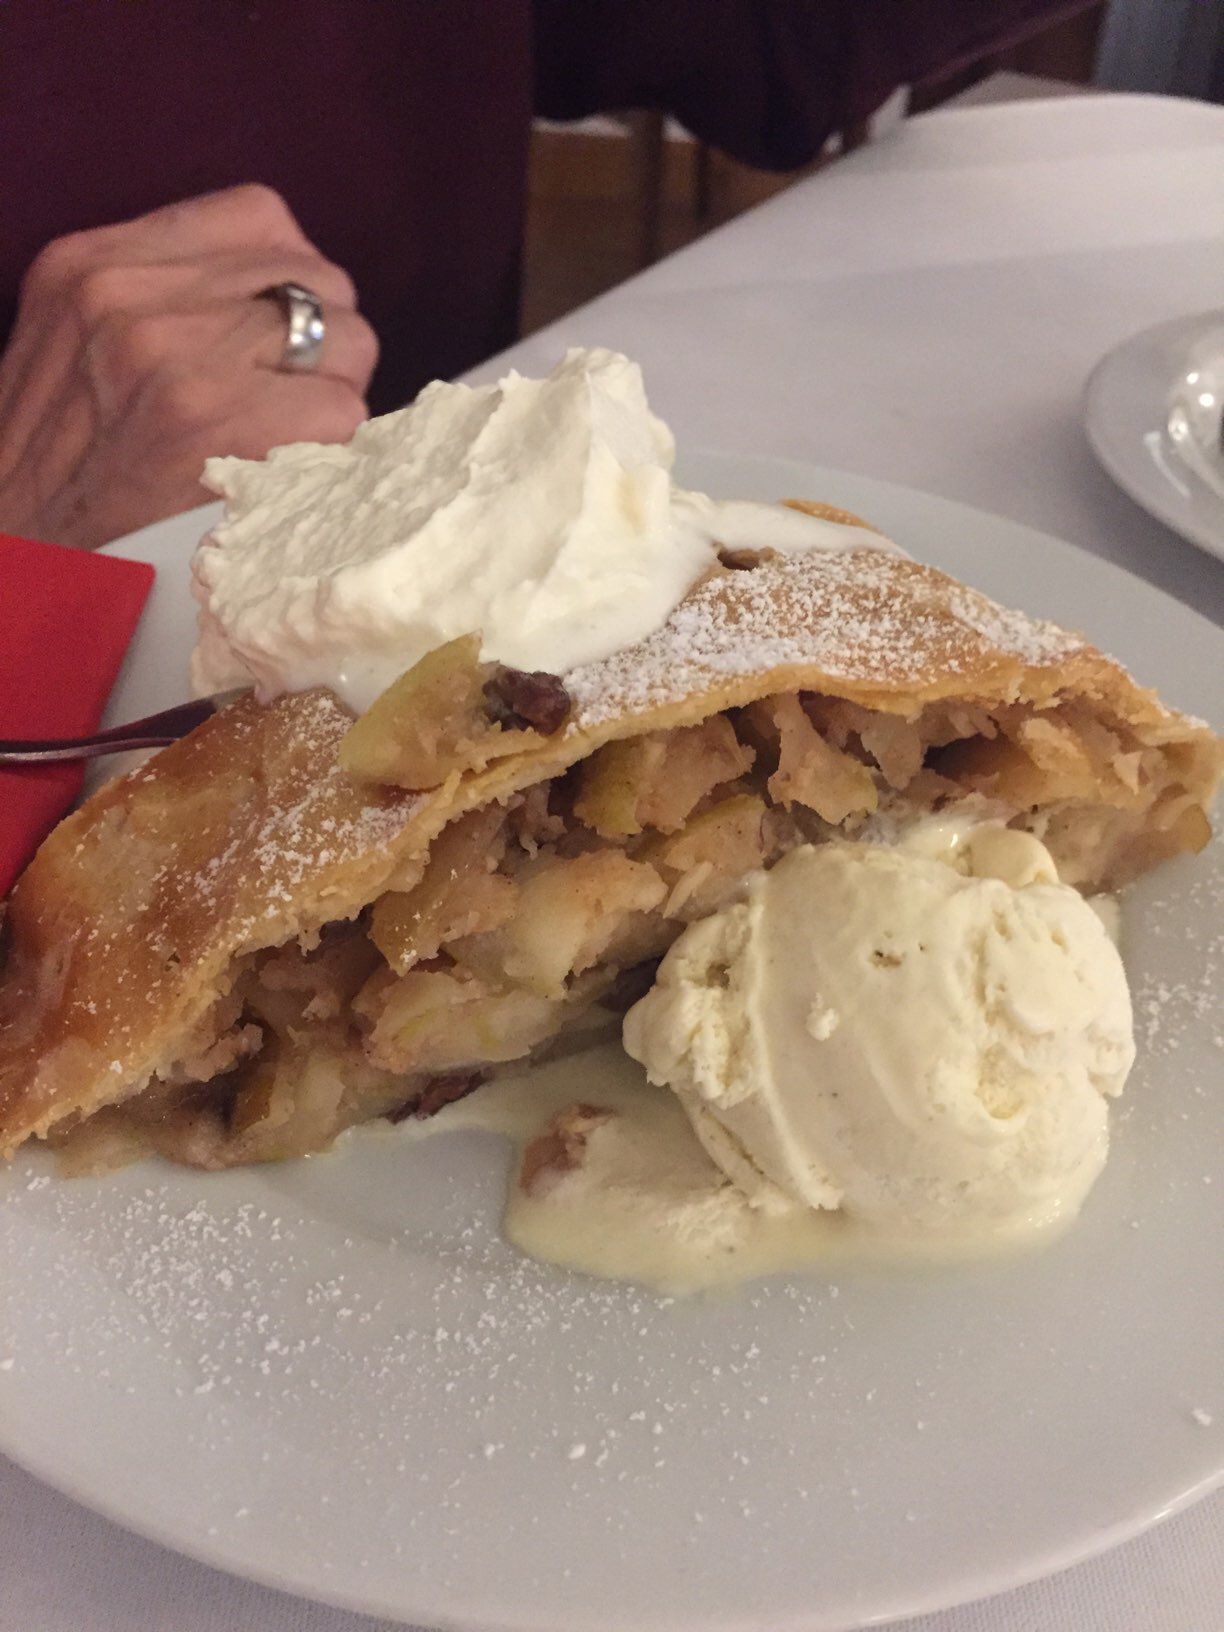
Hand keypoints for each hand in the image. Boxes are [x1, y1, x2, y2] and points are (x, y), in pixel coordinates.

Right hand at [0, 185, 377, 549]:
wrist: (22, 562)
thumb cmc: (55, 469)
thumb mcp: (73, 344)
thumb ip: (156, 299)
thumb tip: (267, 296)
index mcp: (94, 264)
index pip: (260, 219)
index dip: (288, 279)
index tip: (277, 333)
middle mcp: (135, 295)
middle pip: (316, 279)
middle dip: (322, 342)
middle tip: (291, 398)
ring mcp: (182, 358)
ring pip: (347, 338)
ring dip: (337, 392)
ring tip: (290, 436)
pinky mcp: (224, 425)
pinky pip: (345, 408)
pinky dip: (337, 444)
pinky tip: (292, 471)